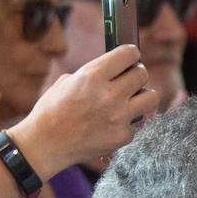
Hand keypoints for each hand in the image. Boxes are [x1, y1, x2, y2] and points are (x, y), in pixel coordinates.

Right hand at [16, 45, 155, 176]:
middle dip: (135, 74)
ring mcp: (119, 117)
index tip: (129, 57)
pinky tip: (111, 124)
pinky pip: (137, 123)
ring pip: (151, 98)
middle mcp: (109, 94)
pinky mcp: (122, 136)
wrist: (45, 143)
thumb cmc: (51, 110)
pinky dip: (126, 122)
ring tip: (128, 100)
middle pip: (142, 74)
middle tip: (127, 80)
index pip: (129, 54)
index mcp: (92, 75)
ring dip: (141, 97)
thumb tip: (115, 70)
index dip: (130, 54)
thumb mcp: (66, 82)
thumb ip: (93, 74)